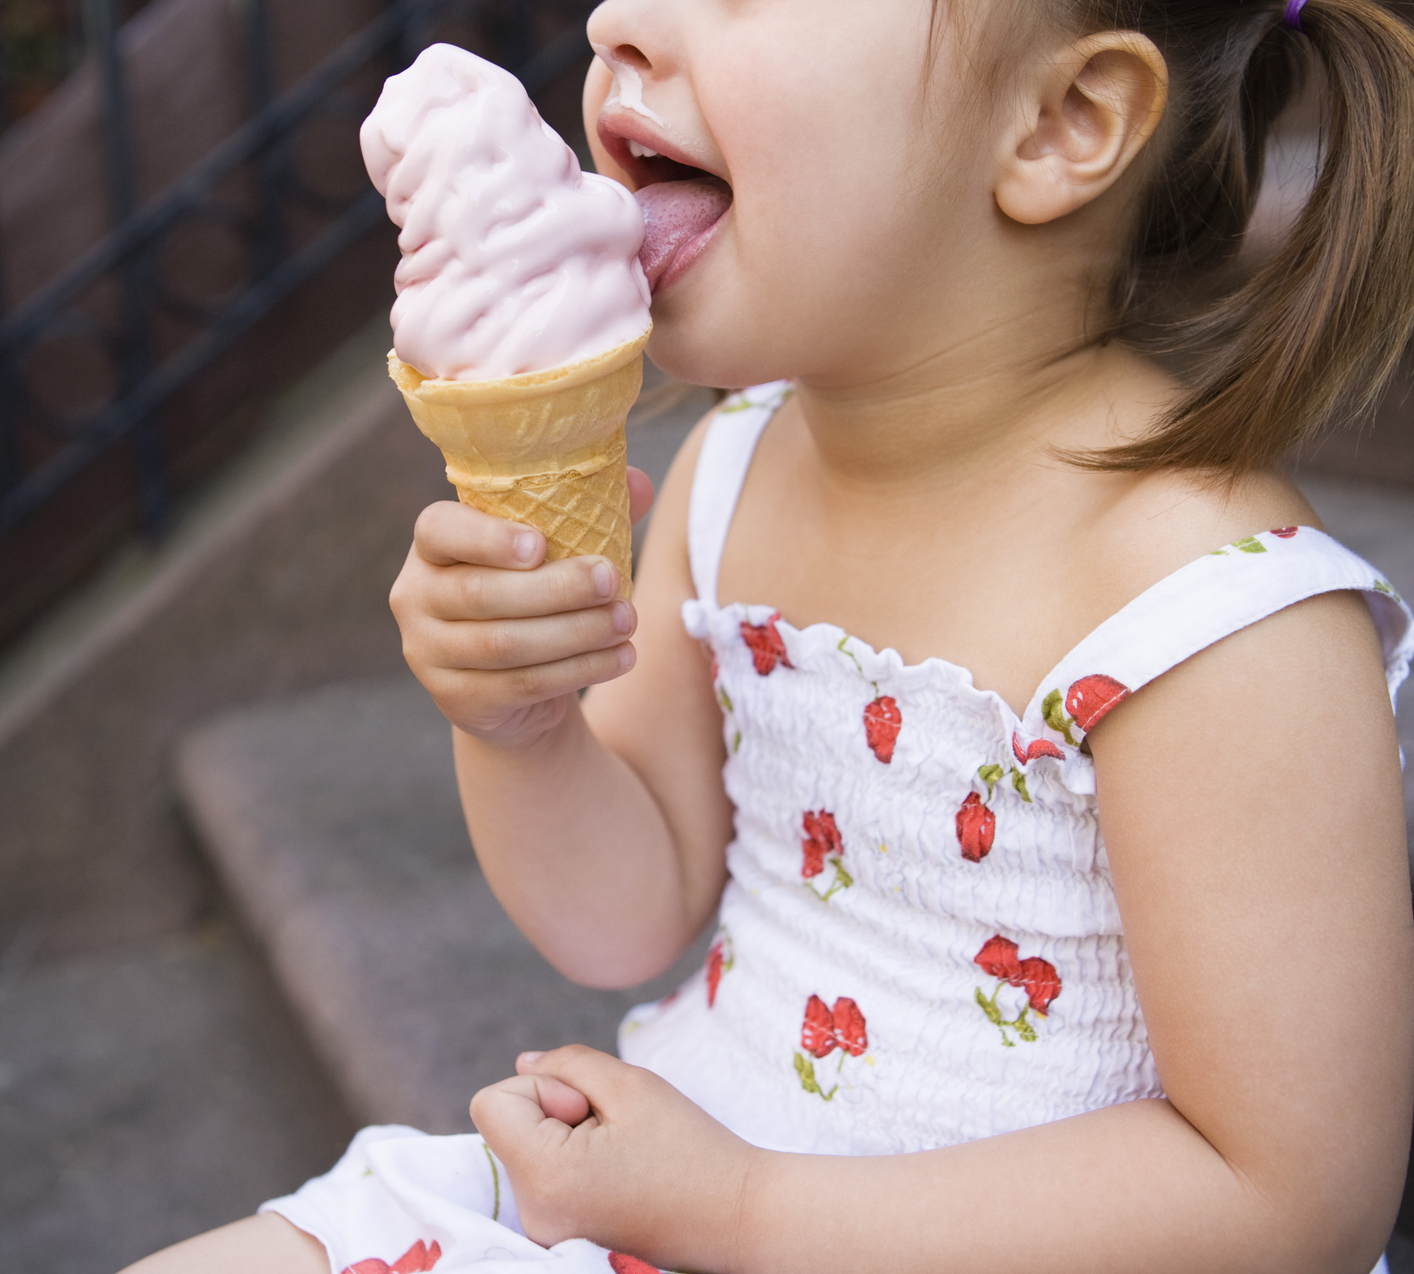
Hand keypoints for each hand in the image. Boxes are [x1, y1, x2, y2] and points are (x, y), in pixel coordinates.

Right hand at [389, 470, 654, 746]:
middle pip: (481, 593)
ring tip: (626, 620)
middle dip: (555, 588)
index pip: (439, 529)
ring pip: (504, 644)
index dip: (487, 537)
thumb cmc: (534, 597)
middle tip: (611, 579)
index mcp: (432, 547)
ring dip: (575, 632)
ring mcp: (428, 653)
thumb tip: (638, 483)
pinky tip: (620, 657)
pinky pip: (522, 685)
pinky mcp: (457, 699)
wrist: (513, 688)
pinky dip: (578, 671)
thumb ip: (588, 514)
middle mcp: (416, 598)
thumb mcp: (555, 552)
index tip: (540, 544)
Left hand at [470, 1046, 755, 1269]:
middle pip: (508, 1123)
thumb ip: (568, 1063)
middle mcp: (533, 1214)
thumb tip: (524, 1064)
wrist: (736, 1216)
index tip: (589, 1108)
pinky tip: (620, 1166)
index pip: (491, 1102)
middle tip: (617, 1128)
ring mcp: (546, 1231)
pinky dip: (574, 1155)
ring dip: (568, 1131)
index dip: (542, 1088)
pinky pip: (545, 1170)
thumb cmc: (690, 1147)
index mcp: (544, 1178)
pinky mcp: (562, 1234)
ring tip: (624, 1149)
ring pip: (528, 1144)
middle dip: (557, 1108)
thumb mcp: (630, 1084)